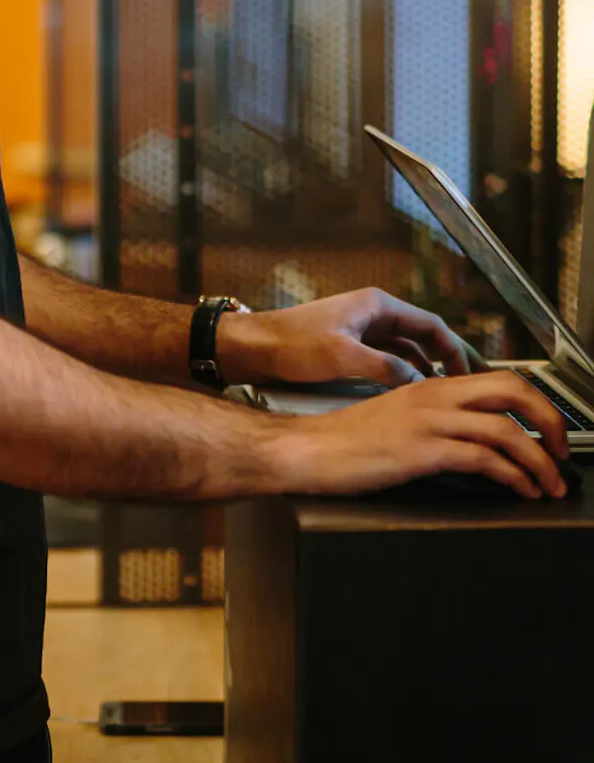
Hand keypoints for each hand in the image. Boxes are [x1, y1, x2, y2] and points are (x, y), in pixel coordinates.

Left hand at [216, 287, 479, 388]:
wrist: (252, 348)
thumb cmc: (290, 344)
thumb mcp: (342, 356)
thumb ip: (385, 367)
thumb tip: (420, 383)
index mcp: (376, 306)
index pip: (432, 325)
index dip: (457, 350)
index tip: (472, 375)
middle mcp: (373, 314)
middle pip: (425, 337)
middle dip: (449, 361)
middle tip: (471, 387)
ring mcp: (361, 330)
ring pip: (408, 350)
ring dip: (428, 371)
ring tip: (447, 397)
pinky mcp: (349, 347)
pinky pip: (390, 360)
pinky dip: (405, 375)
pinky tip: (411, 396)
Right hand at [267, 369, 570, 499]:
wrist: (308, 450)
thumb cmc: (345, 440)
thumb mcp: (395, 418)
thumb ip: (431, 419)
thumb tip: (469, 439)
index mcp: (430, 386)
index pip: (499, 379)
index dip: (535, 404)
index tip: (548, 431)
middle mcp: (433, 396)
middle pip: (513, 391)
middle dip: (549, 422)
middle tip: (561, 452)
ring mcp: (428, 422)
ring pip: (506, 428)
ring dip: (539, 460)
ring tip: (550, 484)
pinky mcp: (421, 451)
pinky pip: (483, 459)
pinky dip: (513, 476)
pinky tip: (519, 490)